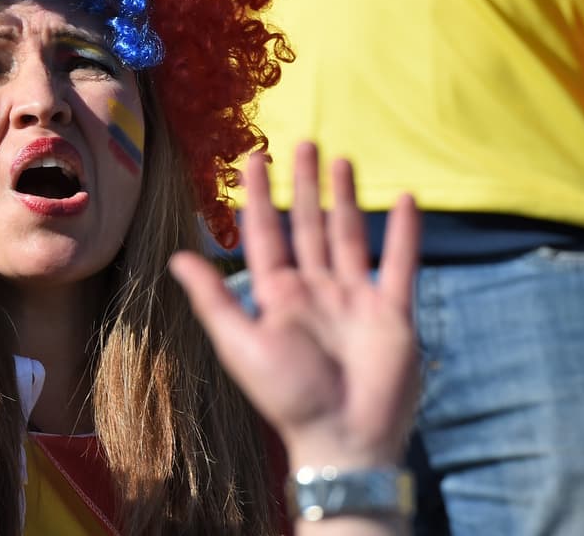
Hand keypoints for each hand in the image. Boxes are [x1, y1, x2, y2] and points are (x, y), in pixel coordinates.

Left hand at [170, 143, 420, 468]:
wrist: (343, 439)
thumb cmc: (286, 396)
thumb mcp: (240, 344)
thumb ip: (213, 299)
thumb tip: (176, 257)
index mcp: (278, 296)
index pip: (266, 234)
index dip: (259, 197)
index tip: (251, 158)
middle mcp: (315, 290)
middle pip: (308, 225)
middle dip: (303, 185)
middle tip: (302, 143)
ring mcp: (354, 299)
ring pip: (349, 235)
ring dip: (346, 198)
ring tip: (341, 159)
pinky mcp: (393, 313)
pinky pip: (400, 264)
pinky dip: (405, 232)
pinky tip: (407, 199)